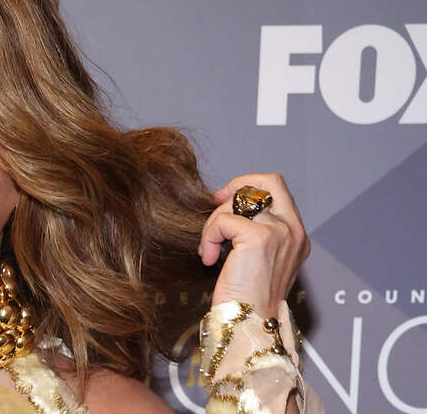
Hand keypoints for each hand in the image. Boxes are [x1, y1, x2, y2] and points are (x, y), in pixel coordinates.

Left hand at [199, 174, 310, 317]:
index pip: (277, 189)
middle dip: (237, 186)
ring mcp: (280, 232)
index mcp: (297, 236)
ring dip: (215, 223)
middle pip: (268, 181)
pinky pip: (222, 221)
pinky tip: (209, 258)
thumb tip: (229, 204)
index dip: (249, 187)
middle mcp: (294, 231)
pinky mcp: (259, 237)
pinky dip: (208, 237)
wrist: (250, 323)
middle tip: (216, 203)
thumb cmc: (248, 297)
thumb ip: (256, 230)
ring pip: (238, 202)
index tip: (225, 201)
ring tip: (210, 249)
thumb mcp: (260, 259)